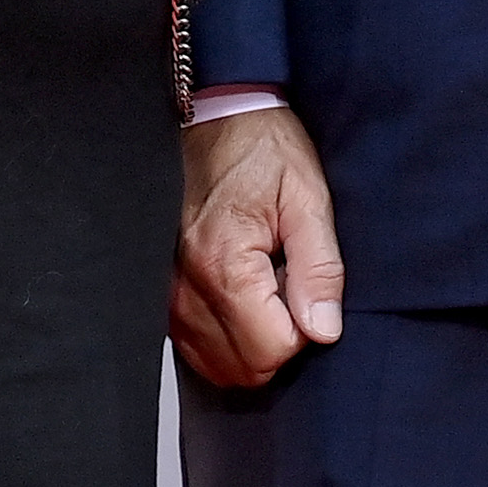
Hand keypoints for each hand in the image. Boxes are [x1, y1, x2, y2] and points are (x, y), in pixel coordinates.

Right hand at [174, 104, 344, 388]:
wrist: (219, 118)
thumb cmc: (264, 150)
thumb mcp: (309, 198)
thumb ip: (319, 269)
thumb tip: (323, 330)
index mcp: (224, 263)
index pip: (271, 350)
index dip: (304, 329)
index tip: (308, 287)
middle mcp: (186, 287)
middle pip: (243, 368)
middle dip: (278, 340)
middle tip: (290, 285)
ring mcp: (168, 296)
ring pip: (218, 367)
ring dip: (252, 341)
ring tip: (267, 285)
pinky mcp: (164, 296)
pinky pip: (196, 349)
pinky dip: (227, 338)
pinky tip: (244, 296)